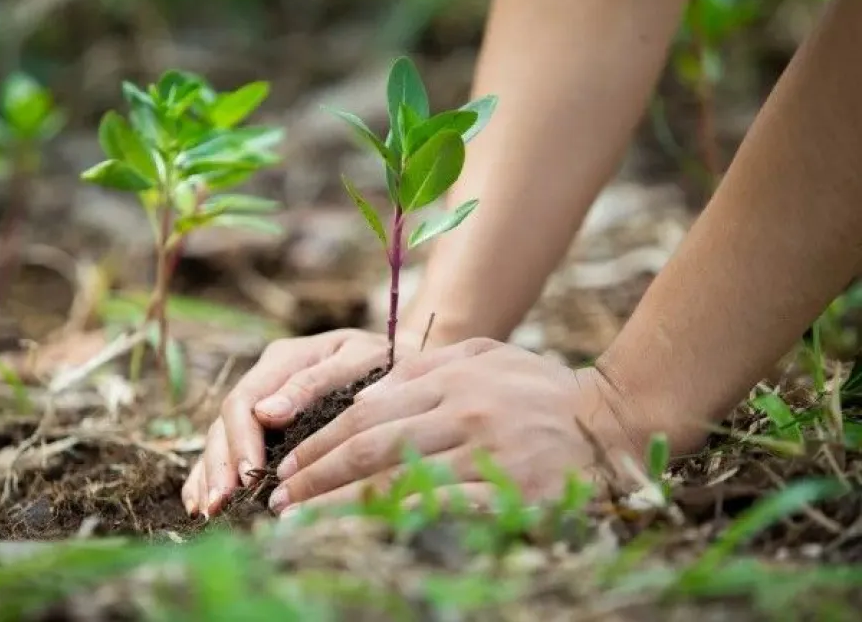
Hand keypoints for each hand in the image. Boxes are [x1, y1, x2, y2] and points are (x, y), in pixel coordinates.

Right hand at [181, 328, 423, 518]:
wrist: (402, 359)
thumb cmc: (385, 361)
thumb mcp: (358, 361)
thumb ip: (314, 383)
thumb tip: (266, 414)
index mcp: (284, 359)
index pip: (245, 400)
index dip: (241, 440)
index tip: (248, 475)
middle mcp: (266, 379)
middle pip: (226, 422)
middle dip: (221, 465)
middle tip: (221, 503)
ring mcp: (262, 401)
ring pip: (220, 437)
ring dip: (210, 474)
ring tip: (208, 510)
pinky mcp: (265, 424)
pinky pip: (229, 448)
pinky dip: (210, 473)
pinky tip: (200, 503)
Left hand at [266, 338, 667, 515]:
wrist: (615, 419)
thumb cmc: (541, 388)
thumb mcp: (485, 355)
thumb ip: (426, 369)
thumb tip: (364, 394)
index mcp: (452, 376)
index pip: (367, 412)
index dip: (320, 443)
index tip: (288, 467)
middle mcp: (464, 409)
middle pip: (371, 447)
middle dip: (315, 477)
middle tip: (279, 501)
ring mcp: (487, 450)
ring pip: (397, 481)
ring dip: (340, 507)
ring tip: (301, 525)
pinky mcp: (511, 490)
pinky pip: (441, 510)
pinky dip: (395, 524)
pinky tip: (365, 538)